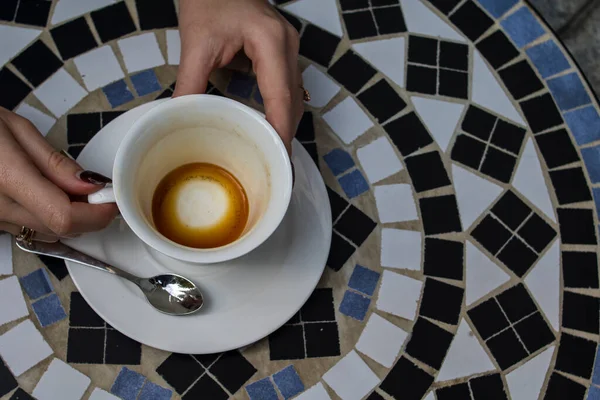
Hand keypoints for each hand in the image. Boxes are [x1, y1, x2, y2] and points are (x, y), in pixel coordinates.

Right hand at [0, 108, 117, 240]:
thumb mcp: (13, 129)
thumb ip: (54, 162)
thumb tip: (90, 185)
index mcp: (4, 177)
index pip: (63, 216)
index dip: (97, 213)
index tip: (112, 199)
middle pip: (60, 229)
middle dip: (91, 215)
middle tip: (101, 191)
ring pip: (47, 232)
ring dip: (72, 218)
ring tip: (76, 189)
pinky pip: (29, 229)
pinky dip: (50, 218)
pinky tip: (53, 196)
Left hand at [174, 0, 303, 153]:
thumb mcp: (196, 44)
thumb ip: (190, 84)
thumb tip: (181, 118)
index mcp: (270, 42)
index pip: (281, 96)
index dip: (281, 130)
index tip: (279, 157)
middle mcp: (288, 45)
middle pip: (294, 100)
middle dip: (285, 133)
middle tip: (274, 163)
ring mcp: (289, 46)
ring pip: (295, 95)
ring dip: (284, 122)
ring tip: (272, 149)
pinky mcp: (283, 50)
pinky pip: (288, 86)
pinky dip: (280, 108)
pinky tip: (269, 124)